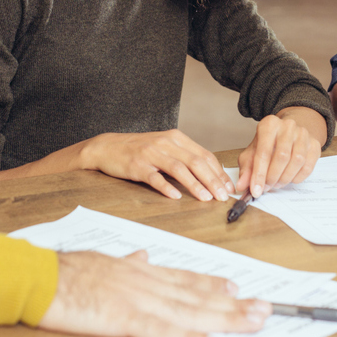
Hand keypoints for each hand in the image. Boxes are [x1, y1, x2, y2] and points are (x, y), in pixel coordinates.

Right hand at [39, 250, 270, 336]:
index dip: (212, 284)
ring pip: (190, 311)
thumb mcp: (101, 259)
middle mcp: (146, 281)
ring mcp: (137, 299)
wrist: (38, 277)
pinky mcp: (123, 319)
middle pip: (196, 295)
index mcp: (138, 270)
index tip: (236, 287)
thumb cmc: (64, 271)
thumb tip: (143, 254)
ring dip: (226, 318)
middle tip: (264, 308)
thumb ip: (126, 260)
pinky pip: (164, 332)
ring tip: (253, 322)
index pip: (183, 278)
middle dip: (233, 304)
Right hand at [80, 131, 234, 201]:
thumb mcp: (164, 147)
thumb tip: (209, 176)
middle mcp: (166, 143)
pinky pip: (155, 178)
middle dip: (213, 180)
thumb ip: (184, 157)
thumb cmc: (139, 149)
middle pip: (196, 162)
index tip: (228, 187)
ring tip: (206, 198)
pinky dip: (166, 187)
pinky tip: (175, 197)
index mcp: (176, 138)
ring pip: (179, 169)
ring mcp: (151, 154)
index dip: (218, 172)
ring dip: (195, 185)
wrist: (108, 147)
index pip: (204, 155)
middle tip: (222, 196)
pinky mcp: (137, 166)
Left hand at [236, 107, 323, 197]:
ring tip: (277, 184)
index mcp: (269, 124)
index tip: (255, 190)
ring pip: (297, 161)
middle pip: (282, 156)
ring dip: (285, 178)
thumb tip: (242, 185)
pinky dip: (298, 177)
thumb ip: (247, 169)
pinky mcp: (315, 144)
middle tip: (266, 188)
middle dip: (273, 177)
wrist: (289, 132)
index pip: (263, 152)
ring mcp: (303, 134)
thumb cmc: (268, 143)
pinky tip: (289, 178)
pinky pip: (308, 166)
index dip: (259, 174)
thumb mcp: (253, 152)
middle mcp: (288, 126)